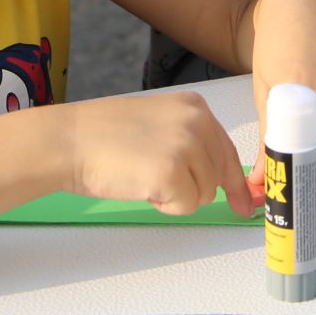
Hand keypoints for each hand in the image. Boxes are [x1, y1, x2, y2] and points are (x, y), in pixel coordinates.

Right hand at [64, 93, 257, 218]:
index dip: (235, 182)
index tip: (245, 203)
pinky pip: (185, 207)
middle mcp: (197, 122)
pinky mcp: (173, 173)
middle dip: (191, 187)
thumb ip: (190, 141)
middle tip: (154, 178)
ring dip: (176, 196)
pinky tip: (141, 186)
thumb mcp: (158, 124)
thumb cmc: (103, 136)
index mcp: (195, 107)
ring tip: (143, 175)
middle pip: (217, 176)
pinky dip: (164, 206)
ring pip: (204, 194)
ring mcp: (187, 146)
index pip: (227, 150)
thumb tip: (218, 177)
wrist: (70, 141)